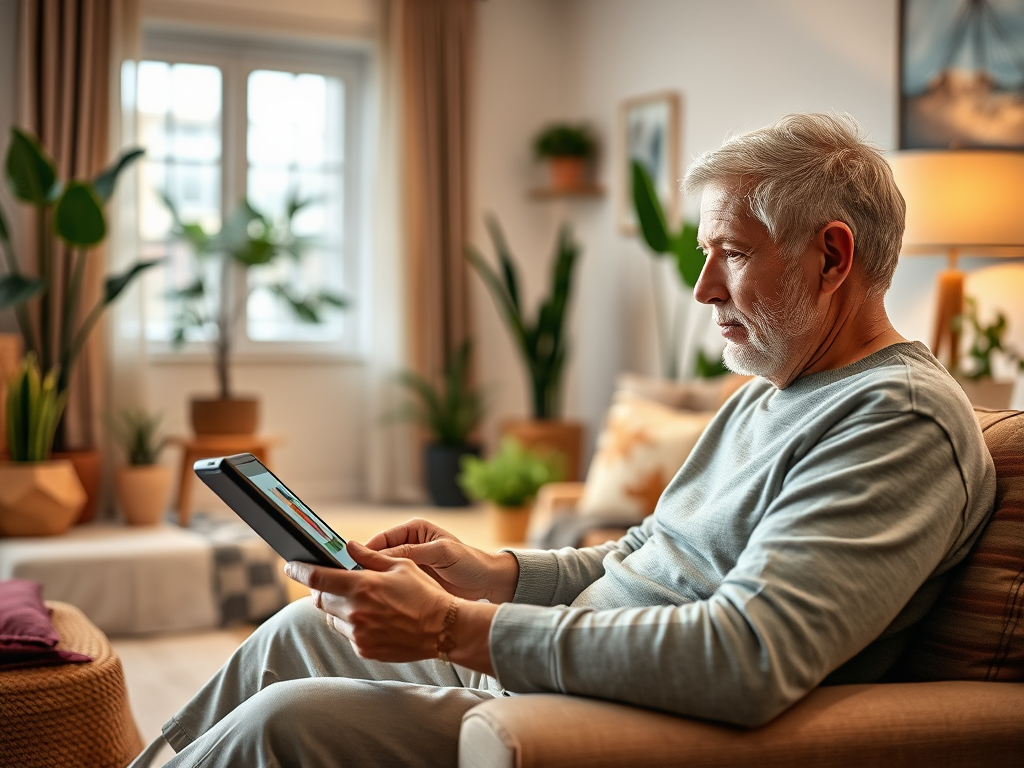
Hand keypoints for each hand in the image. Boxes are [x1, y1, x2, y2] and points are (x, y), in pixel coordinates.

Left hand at [285, 542, 497, 672]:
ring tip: (362, 603)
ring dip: (338, 609)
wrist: (443, 629)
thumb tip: (348, 546)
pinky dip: (353, 625)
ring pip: (332, 618)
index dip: (299, 571)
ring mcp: (358, 634)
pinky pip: (348, 634)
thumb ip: (370, 557)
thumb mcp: (401, 566)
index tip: (291, 566)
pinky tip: (373, 620)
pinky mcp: (364, 649)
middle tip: (333, 584)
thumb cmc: (424, 593)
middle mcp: (355, 611)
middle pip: (320, 600)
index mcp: (362, 586)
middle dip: (322, 590)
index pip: (317, 578)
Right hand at [365, 519, 518, 603]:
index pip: (381, 539)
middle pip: (378, 556)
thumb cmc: (468, 562)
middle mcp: (408, 545)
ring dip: (374, 582)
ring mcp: (409, 565)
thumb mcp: (440, 553)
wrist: (487, 583)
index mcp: (414, 530)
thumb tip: (379, 554)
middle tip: (352, 582)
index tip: (351, 564)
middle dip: (366, 568)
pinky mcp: (412, 582)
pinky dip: (384, 592)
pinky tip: (377, 601)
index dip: (365, 551)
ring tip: (362, 594)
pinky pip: (392, 586)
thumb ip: (411, 552)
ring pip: (383, 573)